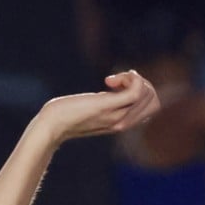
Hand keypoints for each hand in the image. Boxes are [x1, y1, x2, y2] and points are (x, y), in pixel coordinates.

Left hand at [35, 70, 160, 145]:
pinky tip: (110, 79)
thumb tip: (114, 87)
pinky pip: (136, 91)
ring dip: (135, 79)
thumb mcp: (91, 109)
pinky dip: (130, 78)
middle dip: (143, 84)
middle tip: (117, 81)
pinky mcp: (106, 106)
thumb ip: (105, 103)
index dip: (143, 91)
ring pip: (148, 94)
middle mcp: (122, 122)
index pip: (152, 108)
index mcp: (121, 123)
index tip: (119, 86)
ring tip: (112, 80)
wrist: (49, 126)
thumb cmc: (63, 116)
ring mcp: (116, 115)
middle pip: (155, 101)